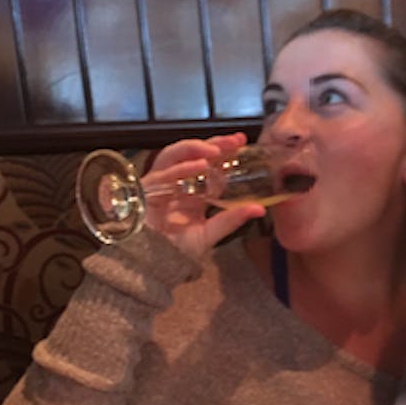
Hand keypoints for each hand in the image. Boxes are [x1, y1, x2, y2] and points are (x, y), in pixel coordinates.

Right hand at [142, 132, 265, 258]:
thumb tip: (260, 209)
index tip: (242, 143)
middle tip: (234, 140)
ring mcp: (160, 184)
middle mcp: (176, 182)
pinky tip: (198, 165)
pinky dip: (180, 168)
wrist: (153, 264)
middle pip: (193, 154)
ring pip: (174, 156)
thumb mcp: (210, 233)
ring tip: (215, 150)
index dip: (224, 152)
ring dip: (194, 148)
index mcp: (193, 190)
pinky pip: (162, 174)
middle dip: (214, 143)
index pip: (209, 164)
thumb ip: (232, 220)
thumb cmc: (177, 249)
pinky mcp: (146, 189)